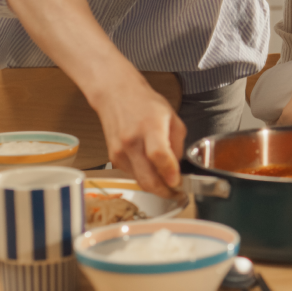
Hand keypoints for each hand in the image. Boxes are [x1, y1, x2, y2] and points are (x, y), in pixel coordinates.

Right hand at [93, 76, 185, 197]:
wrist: (116, 96)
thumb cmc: (145, 104)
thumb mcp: (172, 118)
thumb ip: (178, 144)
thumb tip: (178, 168)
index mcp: (150, 128)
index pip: (159, 155)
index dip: (169, 172)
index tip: (178, 183)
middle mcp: (132, 142)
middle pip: (147, 178)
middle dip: (164, 192)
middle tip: (176, 194)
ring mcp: (120, 151)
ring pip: (140, 181)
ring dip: (155, 185)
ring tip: (166, 179)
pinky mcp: (114, 158)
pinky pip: (133, 175)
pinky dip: (144, 175)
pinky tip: (150, 166)